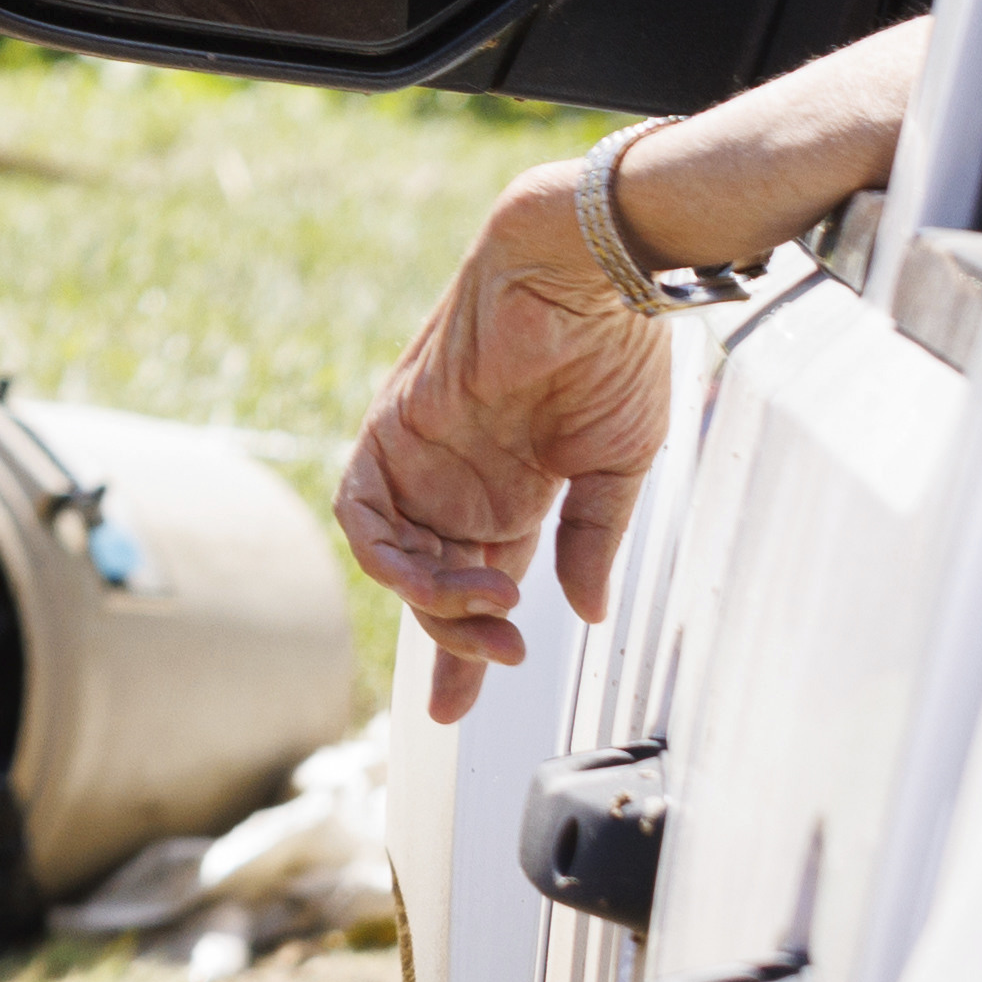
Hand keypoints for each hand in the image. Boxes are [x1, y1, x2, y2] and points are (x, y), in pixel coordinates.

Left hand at [337, 167, 676, 721]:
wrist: (588, 272)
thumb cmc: (616, 350)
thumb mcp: (618, 468)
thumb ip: (593, 540)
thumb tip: (586, 612)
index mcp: (513, 494)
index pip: (476, 586)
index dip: (465, 650)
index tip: (458, 709)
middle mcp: (460, 483)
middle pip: (432, 586)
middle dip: (460, 638)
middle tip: (504, 654)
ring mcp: (424, 459)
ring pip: (394, 558)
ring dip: (432, 602)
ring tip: (491, 610)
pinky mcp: (395, 429)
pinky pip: (363, 509)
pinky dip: (395, 556)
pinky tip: (453, 574)